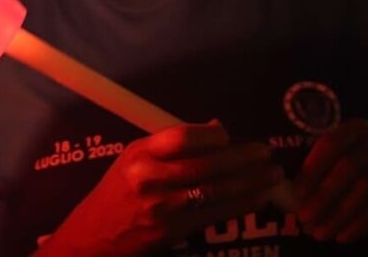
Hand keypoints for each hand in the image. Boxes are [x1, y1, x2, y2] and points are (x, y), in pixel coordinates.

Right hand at [38, 121, 282, 256]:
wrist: (94, 235)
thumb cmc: (117, 192)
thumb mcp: (133, 160)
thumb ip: (170, 146)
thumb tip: (216, 131)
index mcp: (139, 153)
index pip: (181, 137)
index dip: (211, 135)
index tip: (230, 135)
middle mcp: (149, 177)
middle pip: (205, 164)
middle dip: (242, 159)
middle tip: (267, 153)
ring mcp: (162, 207)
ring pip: (215, 191)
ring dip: (250, 183)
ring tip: (273, 176)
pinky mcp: (172, 231)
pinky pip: (214, 215)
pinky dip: (240, 205)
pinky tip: (257, 198)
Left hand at [294, 118, 367, 245]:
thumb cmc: (361, 175)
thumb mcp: (341, 165)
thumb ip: (318, 170)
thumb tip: (286, 191)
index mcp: (357, 128)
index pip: (330, 143)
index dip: (312, 169)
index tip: (296, 193)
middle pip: (347, 167)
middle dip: (322, 195)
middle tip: (304, 218)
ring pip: (363, 188)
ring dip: (337, 213)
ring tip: (319, 232)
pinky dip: (358, 223)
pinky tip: (343, 236)